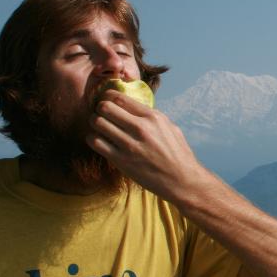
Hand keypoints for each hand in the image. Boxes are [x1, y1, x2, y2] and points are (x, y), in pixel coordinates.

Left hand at [86, 89, 203, 202]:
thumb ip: (151, 117)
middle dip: (100, 109)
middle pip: (105, 107)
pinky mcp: (121, 161)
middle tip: (102, 114)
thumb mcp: (170, 128)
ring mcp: (129, 145)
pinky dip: (93, 139)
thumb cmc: (178, 154)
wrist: (182, 180)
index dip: (108, 96)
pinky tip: (100, 142)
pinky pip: (96, 143)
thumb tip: (134, 108)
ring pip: (97, 123)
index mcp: (153, 117)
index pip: (120, 98)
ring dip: (95, 123)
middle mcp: (140, 128)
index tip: (107, 101)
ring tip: (100, 128)